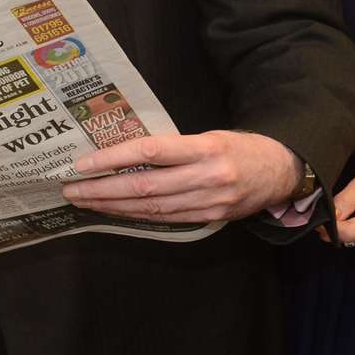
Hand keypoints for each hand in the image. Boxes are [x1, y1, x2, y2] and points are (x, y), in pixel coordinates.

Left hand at [61, 131, 303, 222]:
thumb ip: (173, 147)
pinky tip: (115, 212)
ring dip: (113, 206)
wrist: (282, 170)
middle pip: (144, 187)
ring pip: (151, 208)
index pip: (151, 152)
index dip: (114, 159)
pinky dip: (136, 216)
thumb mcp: (210, 136)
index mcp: (207, 148)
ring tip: (85, 201)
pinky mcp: (211, 219)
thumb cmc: (241, 147)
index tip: (83, 163)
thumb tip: (125, 154)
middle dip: (102, 190)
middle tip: (71, 188)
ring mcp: (209, 202)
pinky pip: (165, 219)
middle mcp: (207, 177)